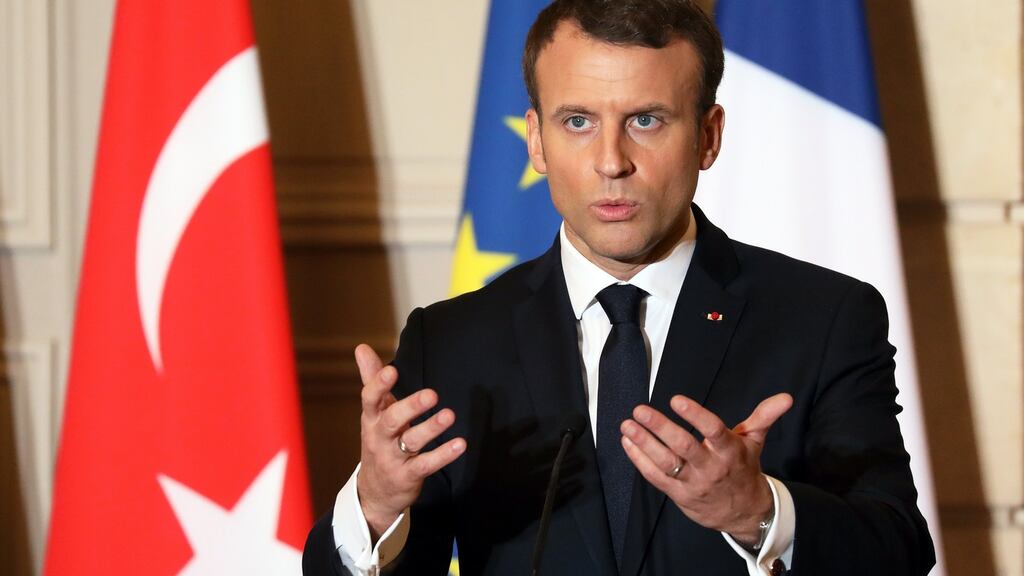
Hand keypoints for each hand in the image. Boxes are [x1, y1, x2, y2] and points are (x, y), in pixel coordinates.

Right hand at [354, 344, 465, 539]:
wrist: (375, 491)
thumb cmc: (379, 440)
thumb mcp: (374, 412)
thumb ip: (371, 379)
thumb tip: (361, 347)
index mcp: (372, 418)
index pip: (370, 399)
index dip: (379, 385)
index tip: (393, 370)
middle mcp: (380, 437)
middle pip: (392, 420)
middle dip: (410, 407)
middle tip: (432, 394)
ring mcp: (394, 458)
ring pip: (412, 442)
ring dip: (431, 428)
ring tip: (449, 415)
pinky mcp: (409, 476)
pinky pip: (426, 465)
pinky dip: (443, 455)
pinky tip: (460, 444)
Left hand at [620, 393, 792, 544]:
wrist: (743, 512)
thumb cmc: (743, 468)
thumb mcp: (755, 441)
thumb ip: (765, 416)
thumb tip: (785, 398)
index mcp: (729, 450)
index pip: (712, 430)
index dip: (695, 415)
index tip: (676, 400)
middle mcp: (710, 467)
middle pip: (683, 446)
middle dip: (660, 427)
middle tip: (640, 410)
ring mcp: (693, 482)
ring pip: (666, 463)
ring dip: (644, 443)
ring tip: (627, 425)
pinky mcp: (679, 494)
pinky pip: (656, 477)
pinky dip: (640, 460)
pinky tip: (628, 442)